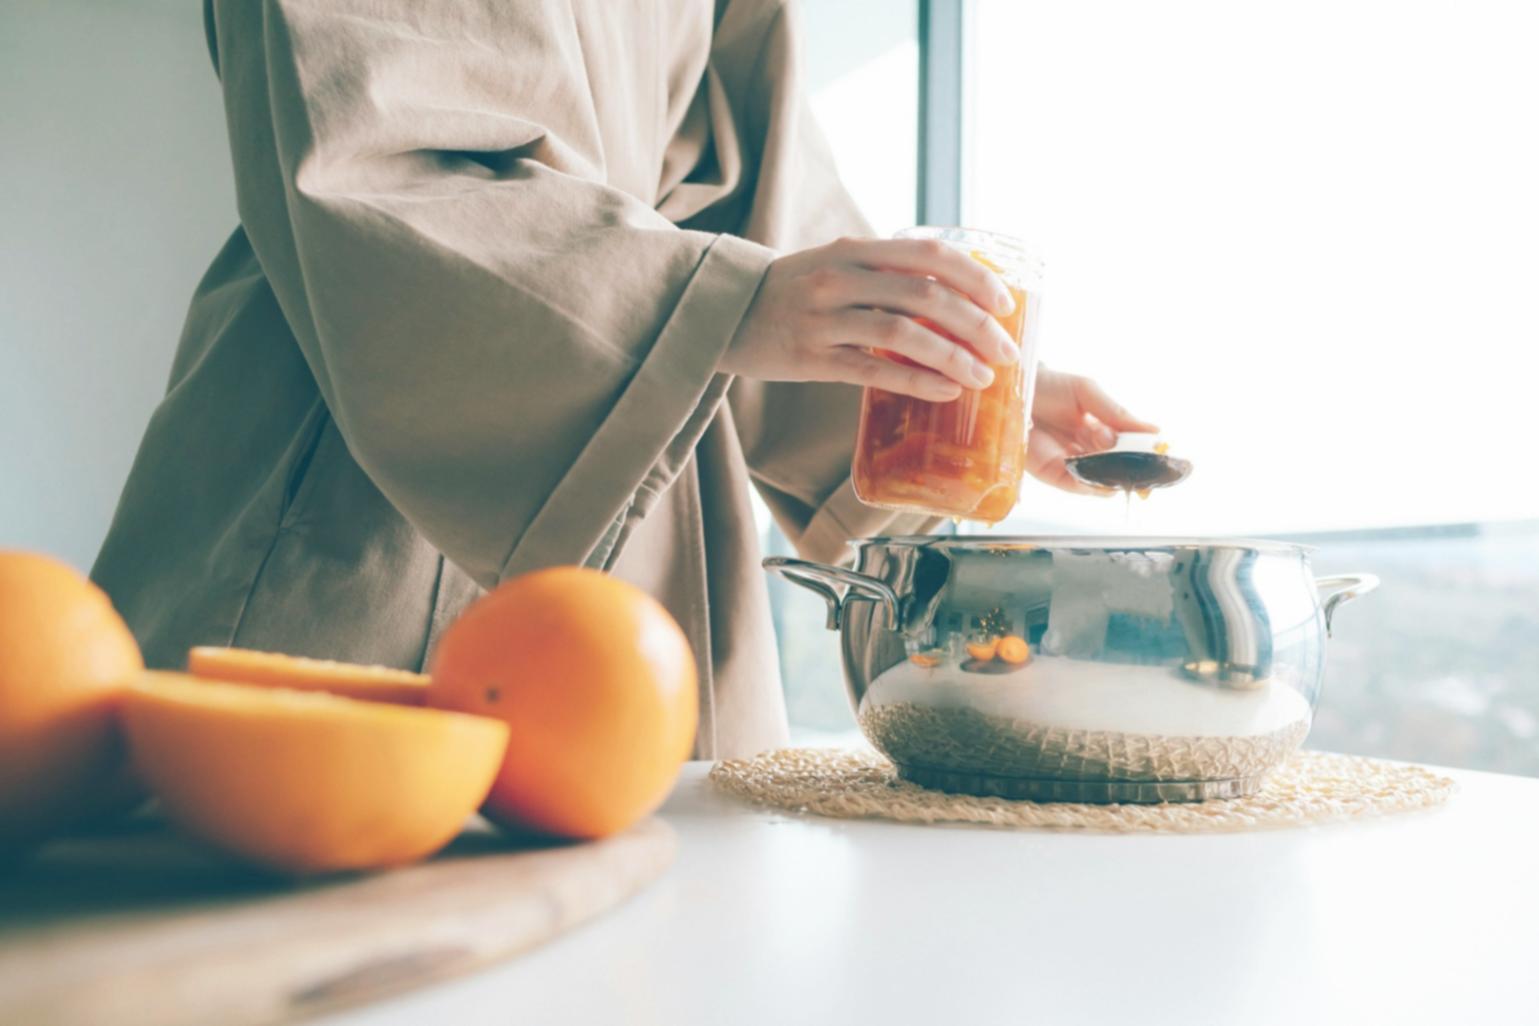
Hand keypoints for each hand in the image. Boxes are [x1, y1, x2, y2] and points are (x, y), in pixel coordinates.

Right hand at [722, 237, 1020, 401]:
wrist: (723, 310)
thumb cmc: (794, 291)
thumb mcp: (838, 264)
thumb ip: (887, 272)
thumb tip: (959, 291)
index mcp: (855, 248)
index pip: (930, 255)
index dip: (976, 277)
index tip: (1007, 302)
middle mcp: (840, 277)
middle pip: (926, 296)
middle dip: (977, 325)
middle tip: (1007, 352)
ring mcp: (822, 318)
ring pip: (904, 335)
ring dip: (953, 358)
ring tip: (983, 378)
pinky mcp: (809, 358)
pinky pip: (872, 371)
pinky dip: (916, 381)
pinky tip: (945, 391)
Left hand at [1026, 368, 1158, 493]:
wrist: (1012, 388)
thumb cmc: (1049, 385)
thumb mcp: (1088, 393)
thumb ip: (1117, 413)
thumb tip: (1155, 431)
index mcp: (1102, 429)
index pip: (1130, 448)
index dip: (1146, 454)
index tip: (1161, 455)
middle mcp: (1089, 450)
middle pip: (1118, 469)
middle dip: (1130, 469)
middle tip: (1138, 462)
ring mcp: (1071, 463)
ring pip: (1100, 481)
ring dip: (1111, 477)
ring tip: (1117, 467)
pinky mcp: (1050, 473)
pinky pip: (1076, 485)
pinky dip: (1089, 484)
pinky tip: (1097, 477)